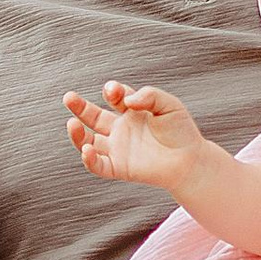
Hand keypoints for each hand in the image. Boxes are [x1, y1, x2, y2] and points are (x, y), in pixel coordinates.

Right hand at [64, 82, 208, 196]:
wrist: (191, 160)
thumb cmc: (181, 131)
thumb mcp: (169, 105)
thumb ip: (149, 95)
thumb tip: (126, 100)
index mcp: (131, 111)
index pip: (114, 97)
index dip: (112, 92)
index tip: (116, 92)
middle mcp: (121, 129)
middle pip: (92, 116)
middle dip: (79, 107)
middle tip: (69, 97)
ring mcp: (118, 148)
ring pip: (89, 141)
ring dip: (77, 134)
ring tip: (71, 124)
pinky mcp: (119, 167)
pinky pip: (98, 165)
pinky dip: (89, 159)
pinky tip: (86, 150)